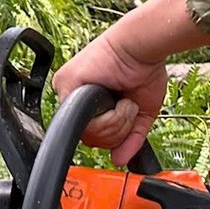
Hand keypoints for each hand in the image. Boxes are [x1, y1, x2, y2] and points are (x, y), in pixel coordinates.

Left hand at [52, 29, 168, 165]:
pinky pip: (84, 124)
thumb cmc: (144, 70)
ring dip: (117, 123)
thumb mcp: (140, 113)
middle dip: (117, 130)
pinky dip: (110, 118)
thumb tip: (120, 161)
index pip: (93, 136)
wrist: (144, 47)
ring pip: (88, 135)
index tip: (127, 117)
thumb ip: (130, 138)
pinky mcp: (65, 84)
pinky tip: (119, 101)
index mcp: (90, 102)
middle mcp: (75, 97)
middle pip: (90, 140)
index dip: (113, 134)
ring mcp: (67, 91)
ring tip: (125, 101)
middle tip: (128, 107)